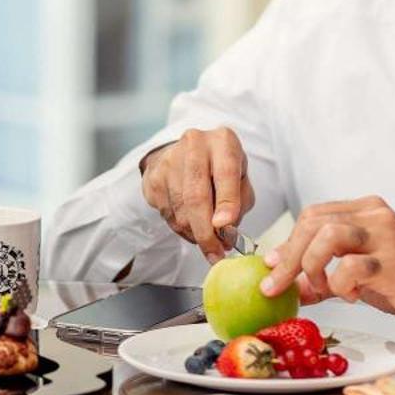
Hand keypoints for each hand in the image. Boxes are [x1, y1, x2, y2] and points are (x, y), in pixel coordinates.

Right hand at [138, 127, 256, 257]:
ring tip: (206, 238)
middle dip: (206, 232)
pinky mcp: (153, 177)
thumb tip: (225, 233)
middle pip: (196, 197)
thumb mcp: (241, 179)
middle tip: (215, 253)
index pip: (225, 174)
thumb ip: (238, 204)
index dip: (226, 203)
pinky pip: (167, 214)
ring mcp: (169, 160)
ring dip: (194, 233)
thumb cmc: (220, 169)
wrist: (187, 154)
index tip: (226, 227)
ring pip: (180, 211)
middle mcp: (194, 144)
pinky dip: (181, 228)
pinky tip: (190, 223)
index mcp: (223, 141)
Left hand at [259, 196, 394, 336]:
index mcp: (366, 210)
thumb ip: (323, 276)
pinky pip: (350, 268)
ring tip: (323, 288)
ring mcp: (386, 237)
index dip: (287, 241)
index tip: (272, 267)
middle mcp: (376, 216)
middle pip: (313, 222)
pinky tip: (354, 296)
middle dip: (288, 257)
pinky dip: (341, 286)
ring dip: (313, 267)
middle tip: (278, 285)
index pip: (313, 214)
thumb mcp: (360, 274)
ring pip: (328, 236)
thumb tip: (287, 286)